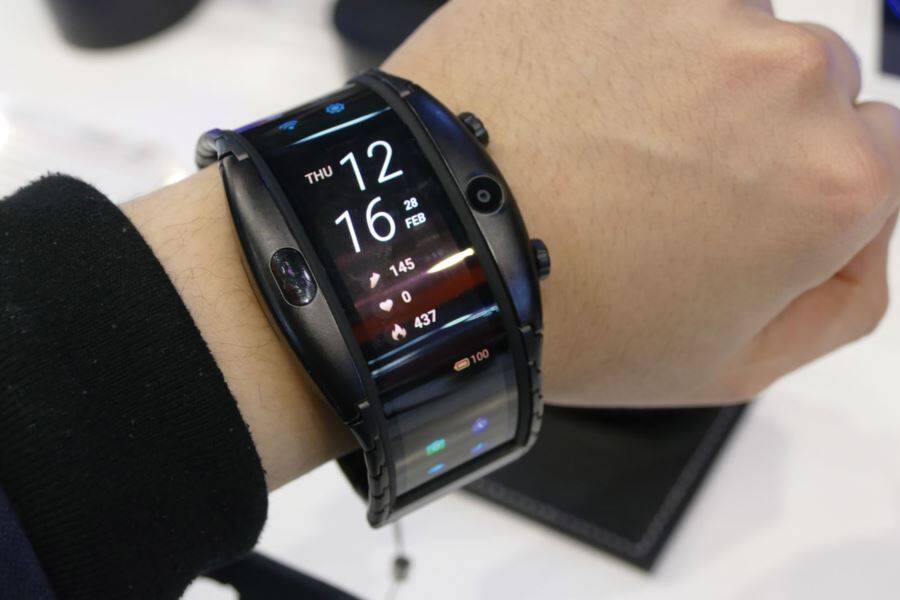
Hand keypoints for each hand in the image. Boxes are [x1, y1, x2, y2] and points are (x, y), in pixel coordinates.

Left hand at [385, 0, 899, 405]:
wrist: (436, 252)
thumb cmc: (570, 318)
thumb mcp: (731, 365)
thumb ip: (842, 295)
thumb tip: (867, 229)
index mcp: (832, 178)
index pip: (882, 154)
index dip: (810, 188)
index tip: (747, 207)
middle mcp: (784, 73)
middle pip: (808, 85)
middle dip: (751, 129)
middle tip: (658, 184)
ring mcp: (694, 9)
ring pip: (728, 32)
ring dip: (684, 74)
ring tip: (599, 141)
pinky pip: (649, 4)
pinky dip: (621, 37)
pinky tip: (570, 97)